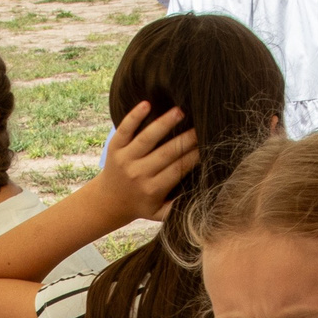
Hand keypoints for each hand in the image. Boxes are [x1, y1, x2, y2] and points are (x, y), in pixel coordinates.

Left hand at [90, 101, 198, 225]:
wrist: (108, 202)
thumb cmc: (141, 205)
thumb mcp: (159, 214)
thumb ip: (177, 209)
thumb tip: (201, 196)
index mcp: (152, 189)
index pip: (178, 170)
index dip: (194, 157)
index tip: (209, 145)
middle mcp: (138, 173)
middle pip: (166, 153)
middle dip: (186, 139)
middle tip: (202, 126)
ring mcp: (125, 159)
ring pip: (147, 139)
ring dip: (164, 124)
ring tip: (180, 111)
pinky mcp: (114, 148)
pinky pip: (124, 129)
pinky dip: (134, 116)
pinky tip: (147, 104)